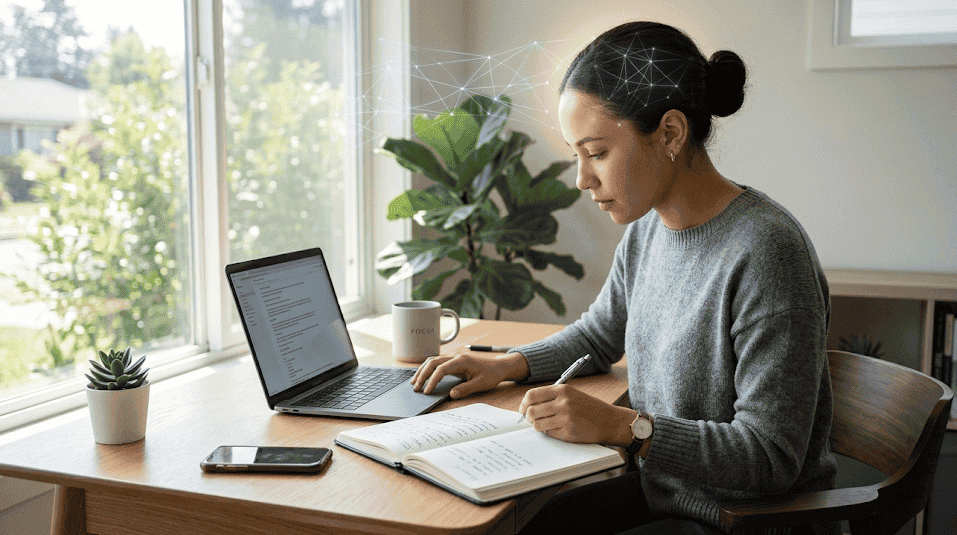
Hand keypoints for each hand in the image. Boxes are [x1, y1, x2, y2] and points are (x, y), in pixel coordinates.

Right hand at [411, 352, 527, 399]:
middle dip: (422, 375)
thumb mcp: (481, 384)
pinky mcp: (453, 362)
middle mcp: (455, 357)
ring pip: (432, 361)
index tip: (427, 392)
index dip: (432, 380)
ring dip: (422, 371)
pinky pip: (436, 363)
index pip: (441, 369)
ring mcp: (453, 358)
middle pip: (433, 362)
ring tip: (414, 383)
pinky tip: (422, 377)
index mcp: (462, 361)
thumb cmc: (492, 375)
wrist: (499, 367)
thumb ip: (466, 389)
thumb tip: (451, 395)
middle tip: (415, 388)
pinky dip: (427, 369)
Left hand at [518, 384, 634, 444]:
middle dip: (528, 417)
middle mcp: (563, 403)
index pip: (532, 395)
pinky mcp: (568, 432)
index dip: (523, 403)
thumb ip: (551, 397)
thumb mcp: (571, 394)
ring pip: (537, 424)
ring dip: (538, 426)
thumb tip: (527, 405)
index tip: (522, 409)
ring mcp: (566, 418)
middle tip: (532, 419)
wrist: (609, 420)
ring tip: (546, 424)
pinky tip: (558, 429)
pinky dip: (549, 432)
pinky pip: (548, 434)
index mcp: (562, 390)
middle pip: (531, 411)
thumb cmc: (588, 407)